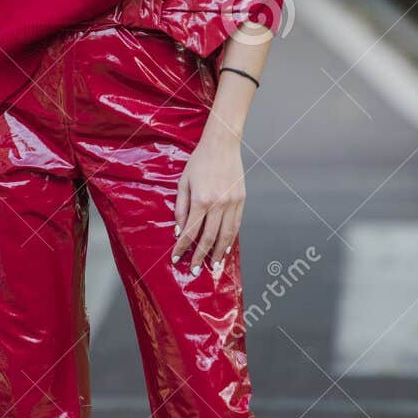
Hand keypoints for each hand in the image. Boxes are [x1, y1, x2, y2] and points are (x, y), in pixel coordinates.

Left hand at [171, 130, 243, 272]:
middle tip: (195, 271)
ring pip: (225, 236)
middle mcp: (218, 204)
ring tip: (213, 267)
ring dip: (218, 254)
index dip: (183, 248)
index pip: (190, 232)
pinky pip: (236, 226)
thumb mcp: (183, 183)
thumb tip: (179, 231)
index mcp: (201, 200)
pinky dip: (230, 240)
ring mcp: (232, 203)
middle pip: (208, 238)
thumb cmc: (199, 162)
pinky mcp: (241, 201)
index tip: (177, 259)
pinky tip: (225, 250)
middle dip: (200, 257)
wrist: (222, 145)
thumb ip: (180, 208)